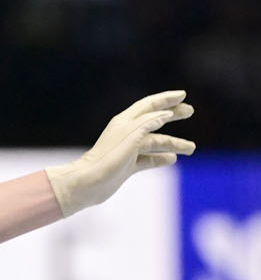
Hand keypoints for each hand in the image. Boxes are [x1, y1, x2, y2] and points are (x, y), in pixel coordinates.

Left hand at [47, 91, 194, 217]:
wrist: (88, 184)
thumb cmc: (108, 158)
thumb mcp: (132, 136)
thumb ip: (149, 122)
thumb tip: (165, 114)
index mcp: (126, 121)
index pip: (150, 105)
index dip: (166, 99)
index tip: (183, 96)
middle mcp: (127, 133)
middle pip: (154, 120)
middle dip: (173, 115)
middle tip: (190, 111)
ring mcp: (128, 150)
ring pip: (155, 143)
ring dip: (174, 144)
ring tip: (191, 148)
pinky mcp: (127, 166)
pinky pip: (148, 159)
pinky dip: (160, 158)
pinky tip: (172, 159)